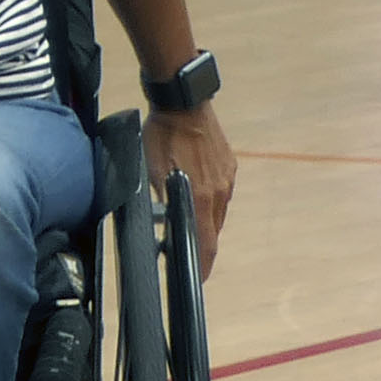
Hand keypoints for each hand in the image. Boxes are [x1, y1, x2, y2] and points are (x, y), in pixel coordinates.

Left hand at [149, 105, 235, 273]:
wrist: (184, 101)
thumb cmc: (163, 136)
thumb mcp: (151, 172)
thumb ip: (161, 202)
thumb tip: (165, 225)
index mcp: (202, 198)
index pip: (207, 243)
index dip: (204, 265)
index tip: (200, 278)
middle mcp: (220, 192)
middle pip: (213, 230)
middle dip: (201, 244)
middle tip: (185, 249)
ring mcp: (227, 178)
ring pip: (218, 212)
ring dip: (204, 220)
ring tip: (187, 220)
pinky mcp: (229, 165)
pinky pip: (221, 192)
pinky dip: (209, 200)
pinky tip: (194, 191)